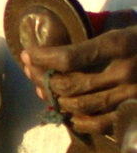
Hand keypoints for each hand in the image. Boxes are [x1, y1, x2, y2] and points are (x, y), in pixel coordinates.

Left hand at [21, 24, 136, 134]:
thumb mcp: (124, 30)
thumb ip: (96, 38)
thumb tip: (56, 47)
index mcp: (119, 45)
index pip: (69, 57)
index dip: (42, 58)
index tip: (26, 55)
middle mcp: (124, 71)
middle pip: (70, 83)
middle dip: (42, 78)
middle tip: (29, 72)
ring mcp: (132, 94)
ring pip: (80, 104)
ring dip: (56, 99)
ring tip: (43, 90)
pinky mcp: (136, 111)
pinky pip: (101, 123)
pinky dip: (79, 120)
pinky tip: (68, 113)